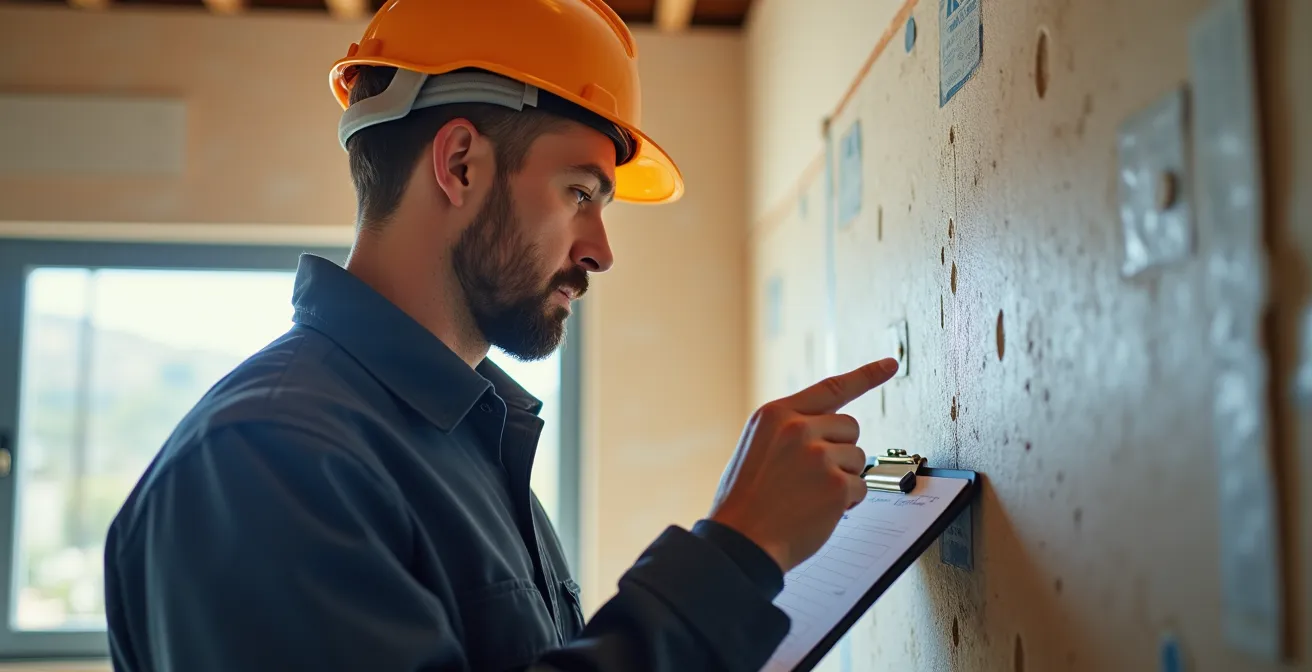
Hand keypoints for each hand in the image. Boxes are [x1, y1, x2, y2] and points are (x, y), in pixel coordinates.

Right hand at [707, 358, 899, 571]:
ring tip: (808, 496)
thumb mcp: (756, 448)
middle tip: (813, 476)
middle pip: (850, 426)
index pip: (831, 388)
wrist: (741, 542)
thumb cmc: (745, 501)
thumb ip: (790, 431)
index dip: (866, 375)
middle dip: (841, 450)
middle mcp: (798, 428)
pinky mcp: (836, 485)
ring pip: (857, 458)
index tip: (891, 364)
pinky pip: (861, 487)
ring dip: (843, 478)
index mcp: (775, 414)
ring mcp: (819, 455)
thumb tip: (828, 431)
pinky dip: (847, 502)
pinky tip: (818, 511)